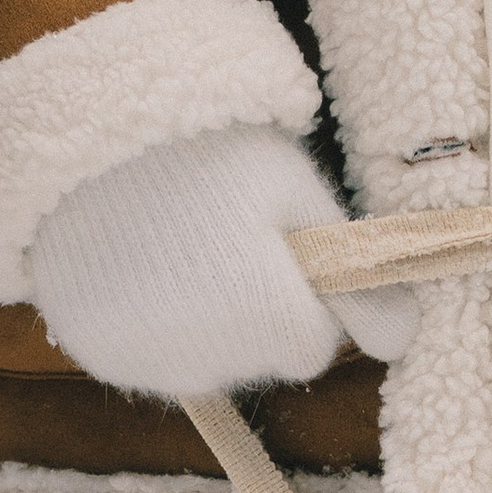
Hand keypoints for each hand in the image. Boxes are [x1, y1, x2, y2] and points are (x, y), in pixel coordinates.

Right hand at [25, 124, 416, 398]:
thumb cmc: (208, 148)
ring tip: (174, 245)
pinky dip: (147, 323)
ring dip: (201, 322)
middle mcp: (214, 365)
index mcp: (274, 325)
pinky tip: (135, 266)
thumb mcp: (297, 193)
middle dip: (252, 312)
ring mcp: (150, 366)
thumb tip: (404, 340)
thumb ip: (358, 275)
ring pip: (202, 363)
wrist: (87, 126)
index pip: (313, 346)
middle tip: (218, 236)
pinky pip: (145, 357)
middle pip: (257, 359)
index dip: (302, 296)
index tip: (275, 247)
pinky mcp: (100, 358)